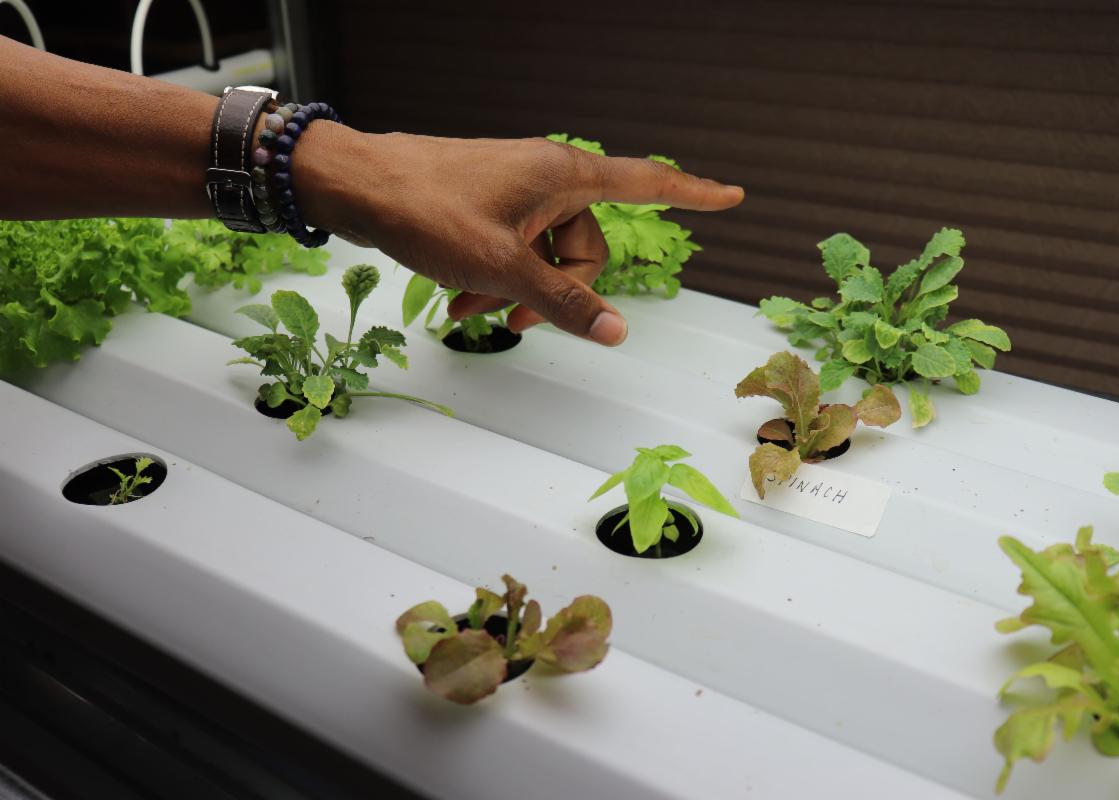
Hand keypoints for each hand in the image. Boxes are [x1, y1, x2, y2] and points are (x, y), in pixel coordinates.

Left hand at [296, 126, 743, 345]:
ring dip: (514, 294)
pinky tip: (457, 306)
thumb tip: (617, 332)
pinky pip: (512, 251)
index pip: (646, 183)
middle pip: (586, 246)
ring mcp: (515, 192)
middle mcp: (546, 178)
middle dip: (555, 292)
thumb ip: (563, 302)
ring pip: (543, 256)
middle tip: (516, 321)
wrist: (355, 185)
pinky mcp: (488, 206)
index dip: (692, 194)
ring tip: (471, 315)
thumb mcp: (503, 266)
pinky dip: (493, 281)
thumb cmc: (428, 209)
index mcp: (564, 176)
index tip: (732, 196)